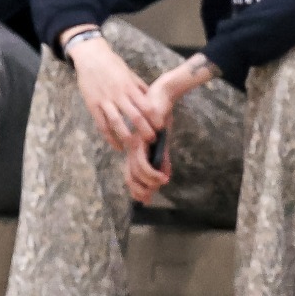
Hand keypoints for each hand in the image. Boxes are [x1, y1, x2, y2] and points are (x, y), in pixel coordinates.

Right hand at [68, 33, 162, 151]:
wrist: (91, 57)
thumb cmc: (112, 64)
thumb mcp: (129, 73)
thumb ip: (139, 87)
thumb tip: (151, 98)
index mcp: (129, 86)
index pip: (145, 105)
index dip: (154, 117)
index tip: (161, 127)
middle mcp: (118, 94)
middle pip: (134, 116)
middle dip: (144, 129)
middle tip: (152, 140)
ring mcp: (104, 101)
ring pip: (117, 122)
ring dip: (126, 136)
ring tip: (134, 147)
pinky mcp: (93, 105)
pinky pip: (101, 124)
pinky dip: (109, 137)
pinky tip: (116, 145)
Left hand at [122, 67, 186, 202]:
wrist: (161, 97)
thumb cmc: (161, 117)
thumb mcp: (162, 141)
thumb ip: (162, 159)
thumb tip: (164, 176)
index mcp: (133, 148)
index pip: (130, 173)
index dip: (136, 188)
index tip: (145, 199)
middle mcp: (131, 148)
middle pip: (130, 176)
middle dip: (139, 190)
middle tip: (149, 198)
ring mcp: (134, 144)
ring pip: (136, 172)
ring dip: (149, 183)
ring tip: (161, 185)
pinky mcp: (140, 140)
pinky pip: (143, 162)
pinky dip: (152, 173)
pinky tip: (162, 178)